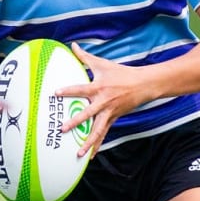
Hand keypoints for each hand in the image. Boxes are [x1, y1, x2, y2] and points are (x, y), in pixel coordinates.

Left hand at [57, 42, 151, 157]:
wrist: (143, 85)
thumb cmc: (121, 73)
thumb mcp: (102, 63)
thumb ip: (84, 56)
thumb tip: (72, 44)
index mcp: (98, 88)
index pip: (80, 89)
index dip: (68, 91)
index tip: (56, 94)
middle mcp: (102, 102)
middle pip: (87, 114)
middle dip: (75, 122)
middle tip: (62, 129)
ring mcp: (109, 113)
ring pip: (97, 130)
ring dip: (87, 143)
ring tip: (78, 154)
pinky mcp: (113, 119)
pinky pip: (103, 134)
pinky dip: (97, 145)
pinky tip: (90, 156)